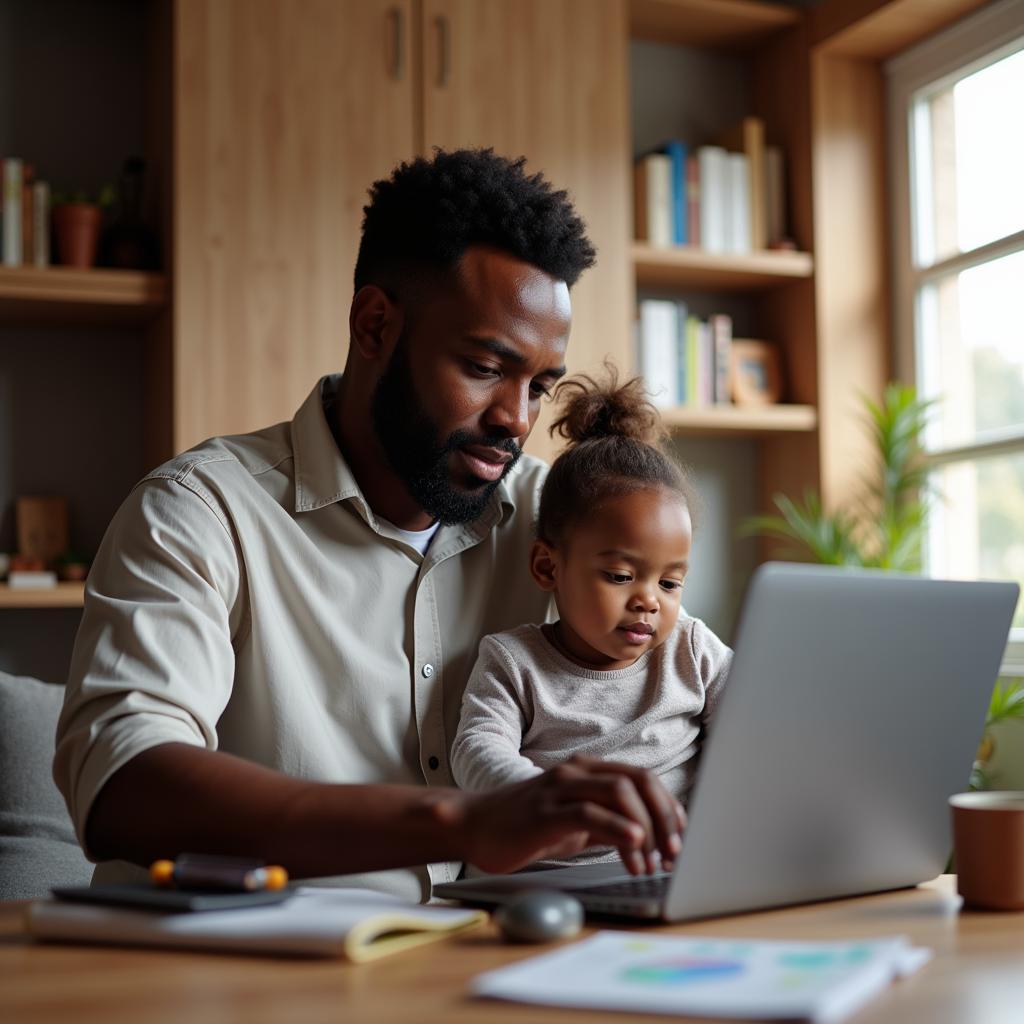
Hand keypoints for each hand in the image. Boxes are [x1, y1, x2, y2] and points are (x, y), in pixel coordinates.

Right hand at [447, 755, 685, 874]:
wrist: (472, 825)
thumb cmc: (523, 826)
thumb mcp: (574, 823)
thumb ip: (607, 822)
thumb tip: (649, 838)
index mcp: (587, 772)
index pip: (642, 778)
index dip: (669, 807)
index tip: (682, 837)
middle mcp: (577, 772)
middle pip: (639, 781)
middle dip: (665, 816)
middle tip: (674, 852)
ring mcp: (561, 788)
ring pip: (620, 792)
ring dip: (646, 826)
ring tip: (652, 860)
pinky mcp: (546, 811)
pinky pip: (590, 813)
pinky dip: (618, 827)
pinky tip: (634, 844)